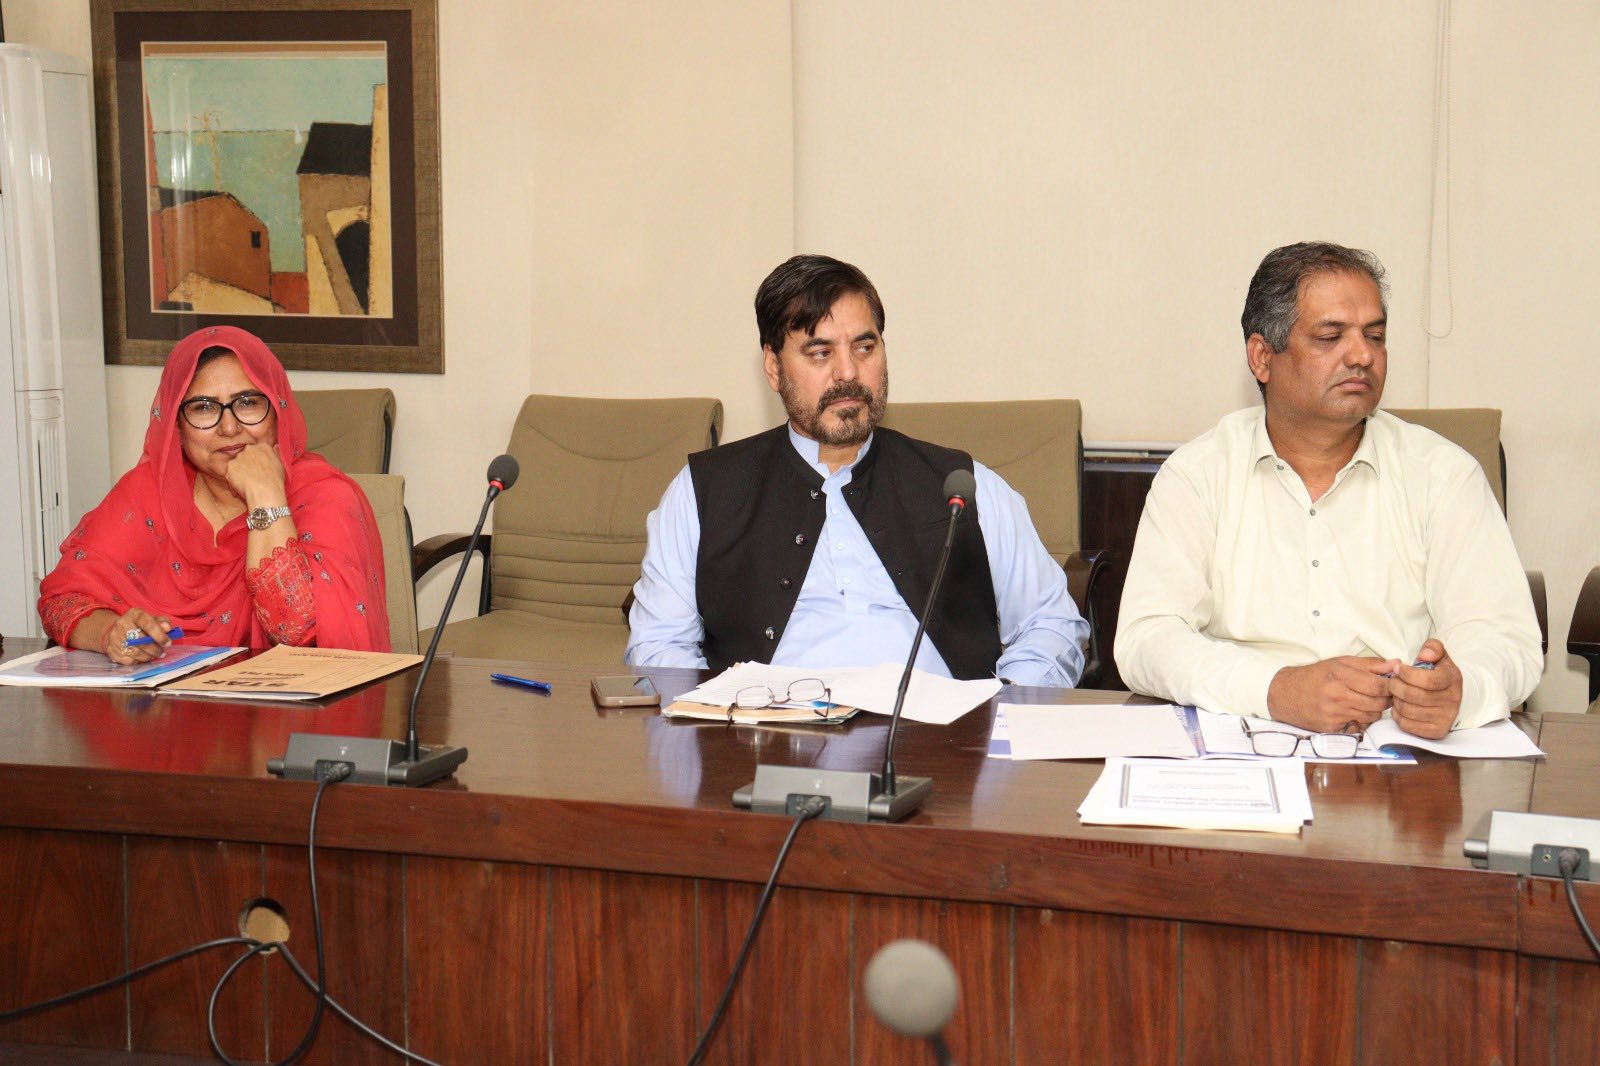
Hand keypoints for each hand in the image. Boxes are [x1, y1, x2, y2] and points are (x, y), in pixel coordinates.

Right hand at [98, 609, 175, 665]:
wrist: (118, 631)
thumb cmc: (141, 625)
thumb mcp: (152, 619)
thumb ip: (162, 622)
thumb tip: (168, 628)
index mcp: (134, 614)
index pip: (148, 624)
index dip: (159, 635)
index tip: (168, 643)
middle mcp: (122, 625)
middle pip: (141, 641)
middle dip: (155, 649)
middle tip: (162, 653)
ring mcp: (115, 638)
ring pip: (136, 653)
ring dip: (149, 656)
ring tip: (154, 655)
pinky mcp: (112, 651)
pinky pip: (129, 661)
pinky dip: (139, 661)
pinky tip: (143, 657)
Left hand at [223, 440, 287, 506]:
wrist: (264, 492)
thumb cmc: (274, 481)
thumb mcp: (281, 464)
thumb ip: (275, 453)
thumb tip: (275, 447)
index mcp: (263, 447)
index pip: (258, 449)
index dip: (258, 459)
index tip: (259, 467)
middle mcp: (250, 448)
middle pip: (246, 454)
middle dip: (247, 463)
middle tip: (252, 475)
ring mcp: (239, 456)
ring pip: (237, 463)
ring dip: (240, 470)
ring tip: (247, 481)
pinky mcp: (230, 465)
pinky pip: (230, 471)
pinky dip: (233, 477)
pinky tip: (241, 484)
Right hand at [1266, 656, 1398, 732]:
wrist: (1285, 694)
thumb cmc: (1315, 676)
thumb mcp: (1340, 662)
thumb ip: (1370, 664)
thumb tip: (1397, 664)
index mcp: (1340, 675)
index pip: (1378, 686)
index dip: (1391, 687)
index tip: (1393, 685)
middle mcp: (1337, 694)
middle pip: (1378, 703)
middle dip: (1386, 700)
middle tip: (1385, 695)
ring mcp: (1333, 713)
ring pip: (1371, 716)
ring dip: (1375, 710)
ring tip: (1368, 701)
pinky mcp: (1331, 727)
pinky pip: (1358, 726)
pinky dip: (1361, 719)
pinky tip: (1354, 711)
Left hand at [1388, 639, 1462, 738]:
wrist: (1451, 697)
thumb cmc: (1439, 674)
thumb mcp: (1439, 655)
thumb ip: (1432, 648)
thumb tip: (1425, 655)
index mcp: (1453, 680)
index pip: (1428, 680)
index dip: (1407, 674)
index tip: (1398, 668)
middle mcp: (1452, 701)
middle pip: (1413, 696)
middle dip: (1396, 686)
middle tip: (1392, 681)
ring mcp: (1445, 718)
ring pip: (1407, 710)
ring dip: (1396, 700)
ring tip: (1396, 693)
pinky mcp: (1436, 731)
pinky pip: (1407, 724)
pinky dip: (1397, 715)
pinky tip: (1400, 705)